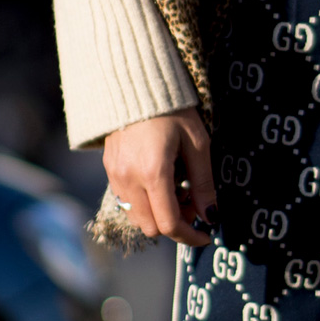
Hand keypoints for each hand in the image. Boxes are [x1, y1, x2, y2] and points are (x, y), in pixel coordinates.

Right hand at [102, 105, 216, 244]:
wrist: (136, 83)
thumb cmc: (172, 110)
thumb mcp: (197, 144)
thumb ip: (203, 183)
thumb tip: (210, 215)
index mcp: (153, 172)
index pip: (169, 224)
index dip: (190, 236)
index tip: (205, 235)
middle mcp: (129, 178)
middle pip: (152, 227)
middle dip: (175, 224)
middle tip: (192, 203)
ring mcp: (115, 175)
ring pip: (137, 217)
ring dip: (158, 214)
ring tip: (175, 190)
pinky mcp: (109, 169)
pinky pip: (126, 201)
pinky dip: (144, 203)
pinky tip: (157, 182)